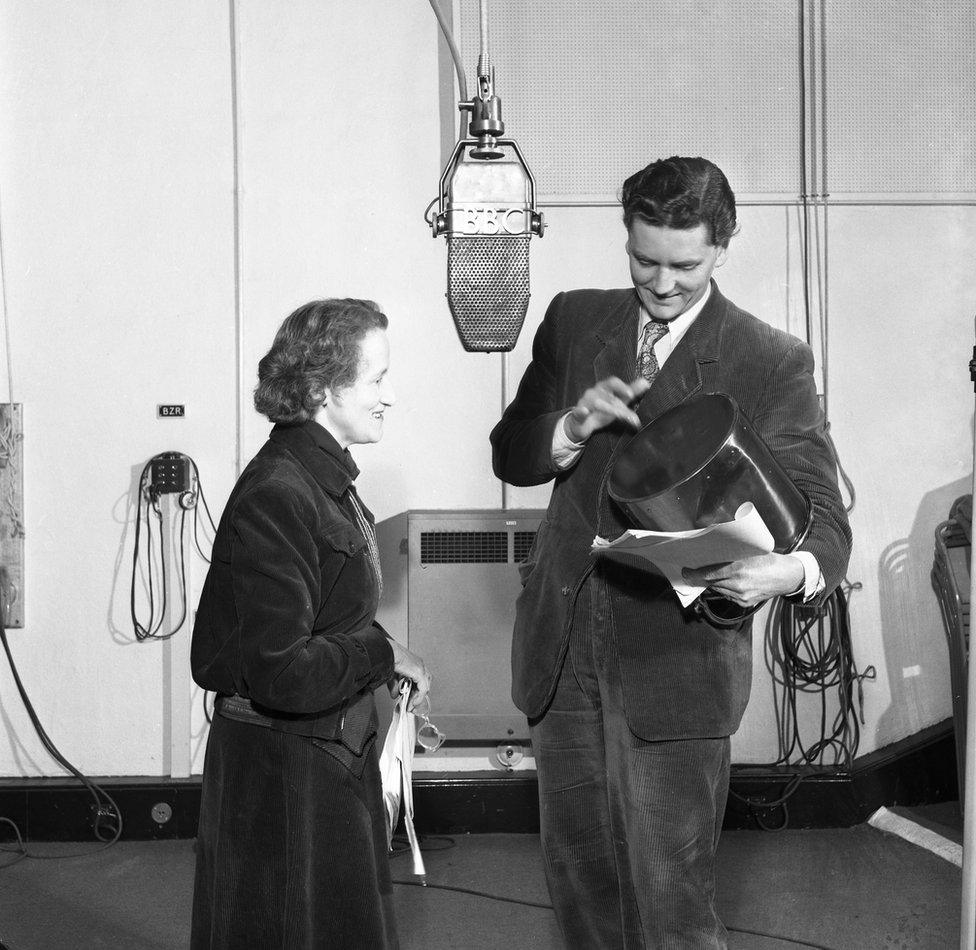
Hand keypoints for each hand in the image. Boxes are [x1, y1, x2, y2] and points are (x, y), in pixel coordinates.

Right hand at [389, 640, 431, 712]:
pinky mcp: (420, 673)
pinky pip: (423, 689)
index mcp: (415, 663)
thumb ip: (395, 686)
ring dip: (419, 697)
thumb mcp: (392, 675)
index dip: (417, 689)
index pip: (421, 678)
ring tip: (412, 705)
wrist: (388, 652)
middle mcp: (420, 665)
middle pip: (425, 682)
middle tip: (412, 703)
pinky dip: (419, 697)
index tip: (411, 698)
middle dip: (418, 694)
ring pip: (425, 686)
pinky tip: (414, 703)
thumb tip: (394, 695)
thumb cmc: (389, 658)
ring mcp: (421, 668)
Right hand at [564, 376, 650, 441]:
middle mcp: (593, 392)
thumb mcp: (618, 401)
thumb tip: (646, 382)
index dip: (621, 387)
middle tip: (631, 416)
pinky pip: (578, 412)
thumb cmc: (601, 409)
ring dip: (607, 409)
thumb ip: (631, 391)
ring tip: (618, 415)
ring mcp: (584, 402)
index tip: (631, 394)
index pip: (612, 382)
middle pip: (607, 396)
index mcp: (604, 387)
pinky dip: (581, 411)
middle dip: (620, 405)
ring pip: (596, 404)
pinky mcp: (577, 415)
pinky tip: (584, 411)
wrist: (581, 423)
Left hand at [682, 553, 803, 607]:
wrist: (788, 576)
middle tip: (690, 572)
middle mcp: (739, 585)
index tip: (685, 571)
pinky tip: (722, 582)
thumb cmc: (769, 559)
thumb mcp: (750, 551)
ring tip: (705, 575)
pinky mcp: (745, 602)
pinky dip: (722, 588)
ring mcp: (742, 596)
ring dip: (711, 583)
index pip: (709, 573)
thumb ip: (731, 552)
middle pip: (712, 582)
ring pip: (718, 590)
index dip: (694, 574)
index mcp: (739, 569)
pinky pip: (727, 595)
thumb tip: (712, 547)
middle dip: (700, 578)